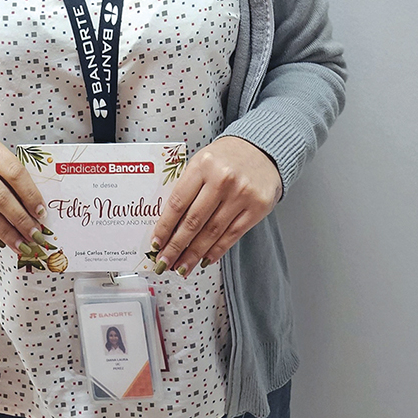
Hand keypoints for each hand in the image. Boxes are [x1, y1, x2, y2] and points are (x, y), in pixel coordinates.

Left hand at [150, 136, 282, 277]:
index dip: (164, 227)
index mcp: (202, 165)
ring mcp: (242, 195)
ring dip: (194, 254)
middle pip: (193, 221)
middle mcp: (222, 179)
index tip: (155, 244)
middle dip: (176, 247)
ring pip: (212, 233)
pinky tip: (205, 260)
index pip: (177, 203)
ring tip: (182, 267)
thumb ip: (186, 188)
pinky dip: (217, 250)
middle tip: (164, 263)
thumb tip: (168, 226)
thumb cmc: (225, 158)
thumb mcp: (201, 163)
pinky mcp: (257, 208)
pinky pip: (232, 235)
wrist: (262, 149)